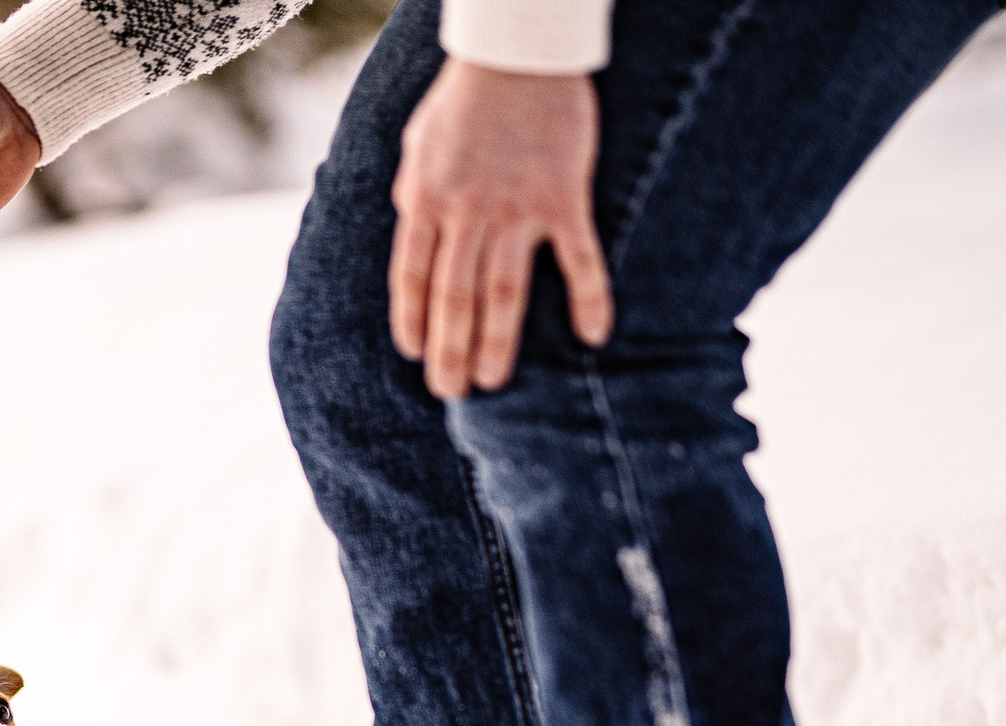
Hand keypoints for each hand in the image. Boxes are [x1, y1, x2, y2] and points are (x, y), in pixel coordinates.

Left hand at [390, 59, 614, 398]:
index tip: (416, 356)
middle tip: (451, 392)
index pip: (412, 279)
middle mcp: (467, 214)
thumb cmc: (464, 100)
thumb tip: (412, 233)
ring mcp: (517, 209)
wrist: (518, 53)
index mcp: (425, 202)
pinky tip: (593, 337)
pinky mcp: (564, 198)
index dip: (413, 322)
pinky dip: (589, 297)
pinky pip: (579, 258)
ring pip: (504, 291)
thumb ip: (414, 197)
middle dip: (450, 351)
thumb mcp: (417, 148)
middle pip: (455, 298)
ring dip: (497, 342)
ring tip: (492, 381)